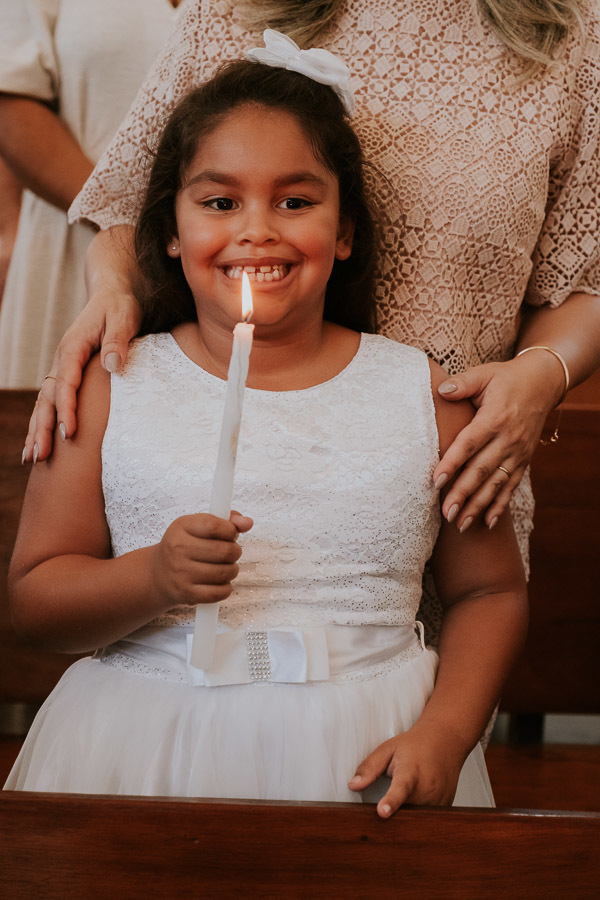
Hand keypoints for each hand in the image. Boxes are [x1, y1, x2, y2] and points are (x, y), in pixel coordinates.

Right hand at [23, 289, 140, 463]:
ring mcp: (60, 368)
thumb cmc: (119, 307)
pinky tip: (37, 445)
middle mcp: (61, 359)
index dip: (67, 409)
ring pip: (44, 403)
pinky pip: (50, 402)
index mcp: (73, 347)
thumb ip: (118, 341)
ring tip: (31, 459)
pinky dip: (43, 423)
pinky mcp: (65, 374)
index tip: (70, 433)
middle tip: (41, 456)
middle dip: (43, 428)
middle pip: (48, 398)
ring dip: (38, 430)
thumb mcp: (123, 319)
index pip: (66, 383)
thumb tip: (114, 365)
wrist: (111, 294)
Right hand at [150, 512, 252, 608]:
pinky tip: (219, 582)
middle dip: (235, 552)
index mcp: (182, 527)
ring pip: (226, 572)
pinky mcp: (186, 593)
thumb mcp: (198, 526)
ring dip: (232, 570)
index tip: (230, 534)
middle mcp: (178, 549)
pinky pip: (219, 592)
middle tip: (229, 553)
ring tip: (224, 567)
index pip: (215, 526)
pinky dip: (226, 588)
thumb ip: (226, 520)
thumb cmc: (184, 547)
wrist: (158, 574)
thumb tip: (248, 522)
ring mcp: (181, 572)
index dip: (230, 530)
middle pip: (225, 551)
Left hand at [348, 725, 463, 816]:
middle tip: (385, 807)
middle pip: (405, 810)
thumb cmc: (415, 746)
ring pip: (416, 818)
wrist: (445, 741)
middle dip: (394, 813)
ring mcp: (439, 799)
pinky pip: (427, 819)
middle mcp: (427, 787)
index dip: (391, 801)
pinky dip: (418, 816)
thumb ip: (369, 768)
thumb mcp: (388, 749)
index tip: (382, 812)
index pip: (400, 788)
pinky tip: (417, 802)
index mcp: (410, 771)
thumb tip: (352, 786)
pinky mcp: (446, 807)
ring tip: (406, 798)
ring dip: (406, 814)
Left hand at [432, 353, 564, 529]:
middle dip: (463, 494)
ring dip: (478, 506)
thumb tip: (442, 390)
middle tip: (446, 514)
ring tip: (460, 524)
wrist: (542, 384)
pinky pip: (511, 486)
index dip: (452, 463)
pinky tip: (487, 523)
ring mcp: (518, 452)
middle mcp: (508, 439)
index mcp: (494, 418)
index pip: (469, 444)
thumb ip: (463, 383)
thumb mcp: (485, 374)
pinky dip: (500, 505)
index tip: (435, 482)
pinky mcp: (523, 460)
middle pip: (481, 470)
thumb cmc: (506, 379)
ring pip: (495, 484)